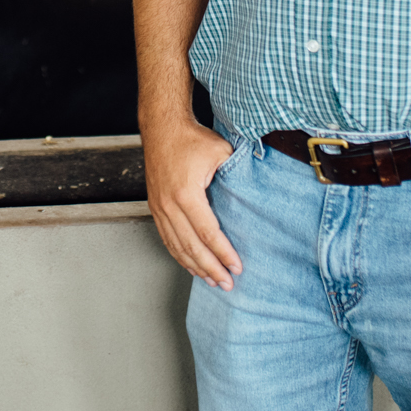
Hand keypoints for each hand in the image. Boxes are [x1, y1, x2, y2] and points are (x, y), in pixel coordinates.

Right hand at [141, 116, 243, 289]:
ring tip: (212, 281)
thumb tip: (254, 192)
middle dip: (211, 268)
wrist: (162, 127)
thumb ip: (236, 175)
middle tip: (227, 283)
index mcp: (186, 194)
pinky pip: (166, 238)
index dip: (223, 253)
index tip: (237, 267)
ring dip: (195, 266)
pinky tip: (191, 265)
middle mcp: (169, 205)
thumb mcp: (221, 152)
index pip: (208, 233)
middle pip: (191, 246)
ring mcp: (159, 207)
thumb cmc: (191, 138)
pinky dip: (179, 255)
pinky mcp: (155, 207)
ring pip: (177, 246)